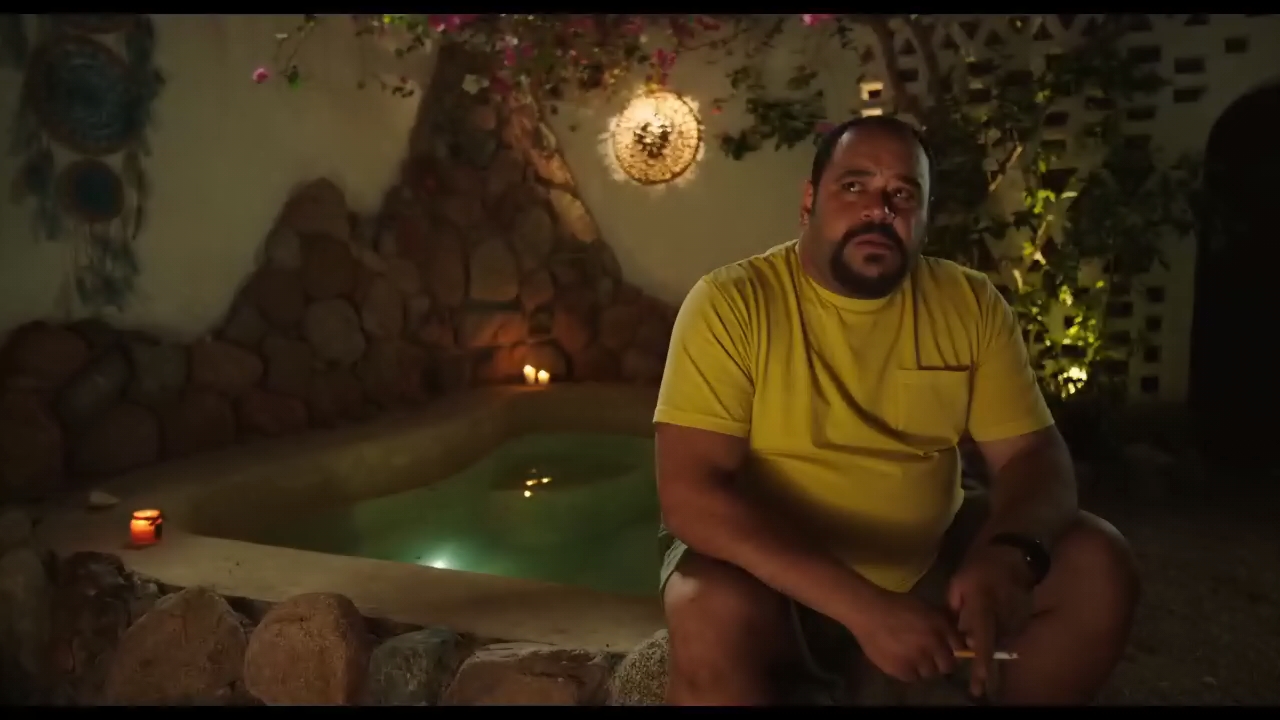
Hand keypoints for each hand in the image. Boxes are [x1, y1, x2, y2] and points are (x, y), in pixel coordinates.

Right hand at [847, 589, 964, 683]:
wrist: (868, 611)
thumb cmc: (896, 604)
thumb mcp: (924, 606)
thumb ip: (943, 618)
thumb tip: (955, 628)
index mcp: (940, 627)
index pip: (959, 647)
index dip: (953, 648)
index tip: (947, 648)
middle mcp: (933, 645)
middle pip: (948, 666)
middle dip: (942, 661)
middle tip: (931, 656)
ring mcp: (917, 660)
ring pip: (929, 673)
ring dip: (925, 667)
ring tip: (913, 658)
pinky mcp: (901, 670)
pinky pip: (912, 677)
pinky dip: (909, 671)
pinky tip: (902, 661)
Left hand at [946, 545, 1035, 697]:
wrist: (1010, 557)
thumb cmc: (981, 569)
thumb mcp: (959, 585)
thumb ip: (955, 610)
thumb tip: (955, 630)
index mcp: (983, 613)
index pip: (983, 645)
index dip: (980, 666)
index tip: (978, 686)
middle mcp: (1001, 621)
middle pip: (991, 650)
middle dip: (982, 665)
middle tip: (975, 684)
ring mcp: (1011, 620)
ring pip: (996, 643)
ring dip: (987, 647)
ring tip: (977, 645)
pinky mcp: (1017, 618)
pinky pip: (1002, 633)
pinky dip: (993, 636)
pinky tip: (986, 627)